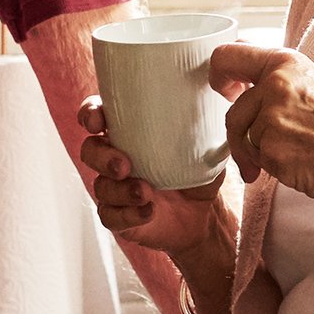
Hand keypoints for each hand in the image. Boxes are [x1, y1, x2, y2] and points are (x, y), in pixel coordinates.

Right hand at [76, 95, 236, 274]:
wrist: (204, 215)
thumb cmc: (198, 171)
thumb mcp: (206, 145)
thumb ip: (206, 123)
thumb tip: (223, 96)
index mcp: (128, 133)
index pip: (97, 115)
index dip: (90, 114)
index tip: (97, 120)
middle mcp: (115, 158)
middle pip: (90, 151)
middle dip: (102, 156)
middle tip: (125, 165)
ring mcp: (114, 189)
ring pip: (100, 186)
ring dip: (120, 190)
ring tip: (146, 193)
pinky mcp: (119, 217)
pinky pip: (110, 216)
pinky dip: (128, 215)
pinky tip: (148, 211)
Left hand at [210, 43, 313, 213]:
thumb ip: (285, 78)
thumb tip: (256, 79)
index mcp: (286, 64)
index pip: (228, 56)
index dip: (219, 75)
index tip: (224, 89)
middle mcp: (275, 86)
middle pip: (234, 111)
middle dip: (239, 134)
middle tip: (251, 148)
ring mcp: (271, 120)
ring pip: (247, 139)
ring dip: (261, 153)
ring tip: (295, 157)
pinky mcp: (271, 152)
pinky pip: (258, 161)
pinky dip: (273, 168)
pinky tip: (301, 166)